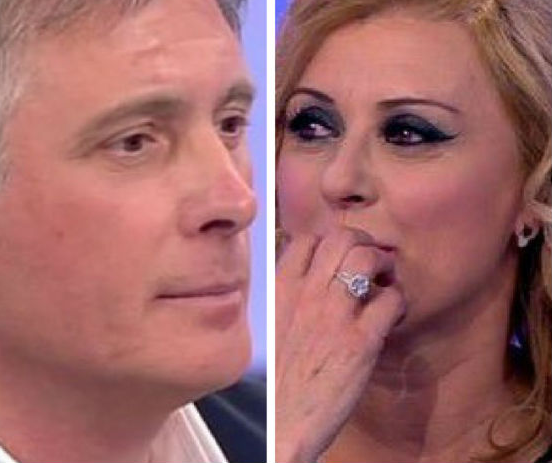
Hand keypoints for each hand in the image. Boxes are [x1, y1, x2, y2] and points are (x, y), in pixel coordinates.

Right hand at [275, 228, 405, 462]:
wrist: (277, 424)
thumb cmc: (269, 381)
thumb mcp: (263, 329)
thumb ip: (281, 302)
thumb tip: (300, 287)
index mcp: (277, 291)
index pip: (307, 239)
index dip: (329, 243)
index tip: (338, 259)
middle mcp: (305, 294)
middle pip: (341, 237)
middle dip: (362, 244)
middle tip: (370, 265)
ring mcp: (334, 315)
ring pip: (368, 257)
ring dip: (384, 266)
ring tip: (384, 284)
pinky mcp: (361, 342)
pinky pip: (391, 300)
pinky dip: (398, 303)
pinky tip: (391, 318)